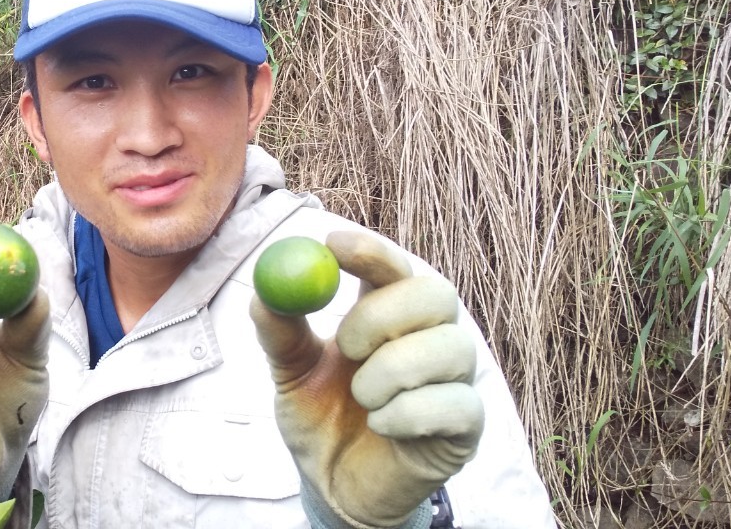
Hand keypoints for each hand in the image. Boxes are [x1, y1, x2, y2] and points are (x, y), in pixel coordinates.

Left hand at [250, 231, 483, 527]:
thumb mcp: (290, 375)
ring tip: (362, 399)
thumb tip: (263, 292)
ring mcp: (455, 379)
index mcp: (389, 314)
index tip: (334, 245)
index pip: (393, 266)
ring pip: (450, 347)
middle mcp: (430, 336)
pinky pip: (455, 403)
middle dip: (384, 314)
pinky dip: (407, 414)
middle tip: (345, 343)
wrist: (335, 485)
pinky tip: (383, 427)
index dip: (370, 250)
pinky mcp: (468, 424)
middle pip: (435, 293)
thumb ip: (280, 333)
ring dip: (391, 373)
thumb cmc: (321, 419)